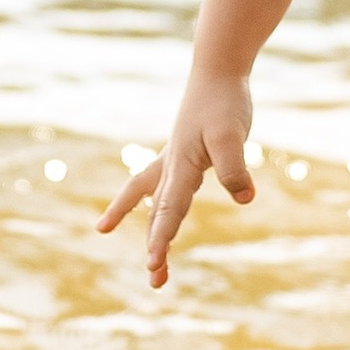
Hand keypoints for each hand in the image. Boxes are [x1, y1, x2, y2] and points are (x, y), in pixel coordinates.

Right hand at [96, 67, 256, 286]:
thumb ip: (234, 167)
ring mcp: (175, 159)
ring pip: (149, 196)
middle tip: (155, 280)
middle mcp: (172, 166)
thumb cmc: (224, 102)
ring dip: (140, 220)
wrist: (217, 69)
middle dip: (155, 246)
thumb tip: (244, 198)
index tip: (154, 265)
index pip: (168, 210)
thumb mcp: (232, 135)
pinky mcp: (185, 153)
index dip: (161, 238)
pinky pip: (162, 182)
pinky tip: (155, 206)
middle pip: (157, 212)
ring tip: (105, 230)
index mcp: (180, 166)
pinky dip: (154, 198)